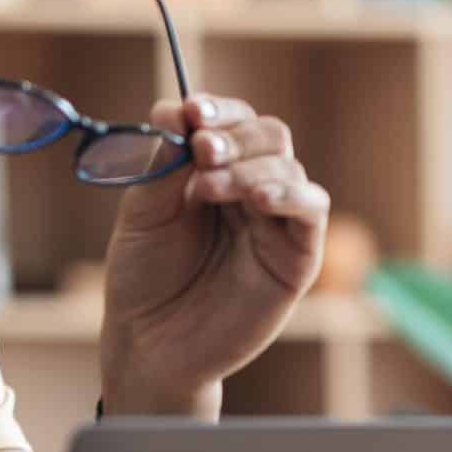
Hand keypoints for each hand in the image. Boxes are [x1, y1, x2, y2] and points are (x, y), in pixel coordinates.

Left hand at [100, 95, 330, 417]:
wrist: (149, 342)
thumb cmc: (143, 276)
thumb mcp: (142, 213)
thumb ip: (160, 164)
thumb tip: (172, 109)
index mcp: (210, 171)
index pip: (229, 121)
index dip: (215, 109)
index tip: (190, 110)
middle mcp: (248, 188)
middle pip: (267, 134)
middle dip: (234, 134)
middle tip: (201, 148)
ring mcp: (275, 220)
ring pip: (288, 166)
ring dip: (250, 166)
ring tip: (209, 187)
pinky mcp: (296, 255)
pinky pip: (310, 210)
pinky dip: (290, 195)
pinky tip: (260, 199)